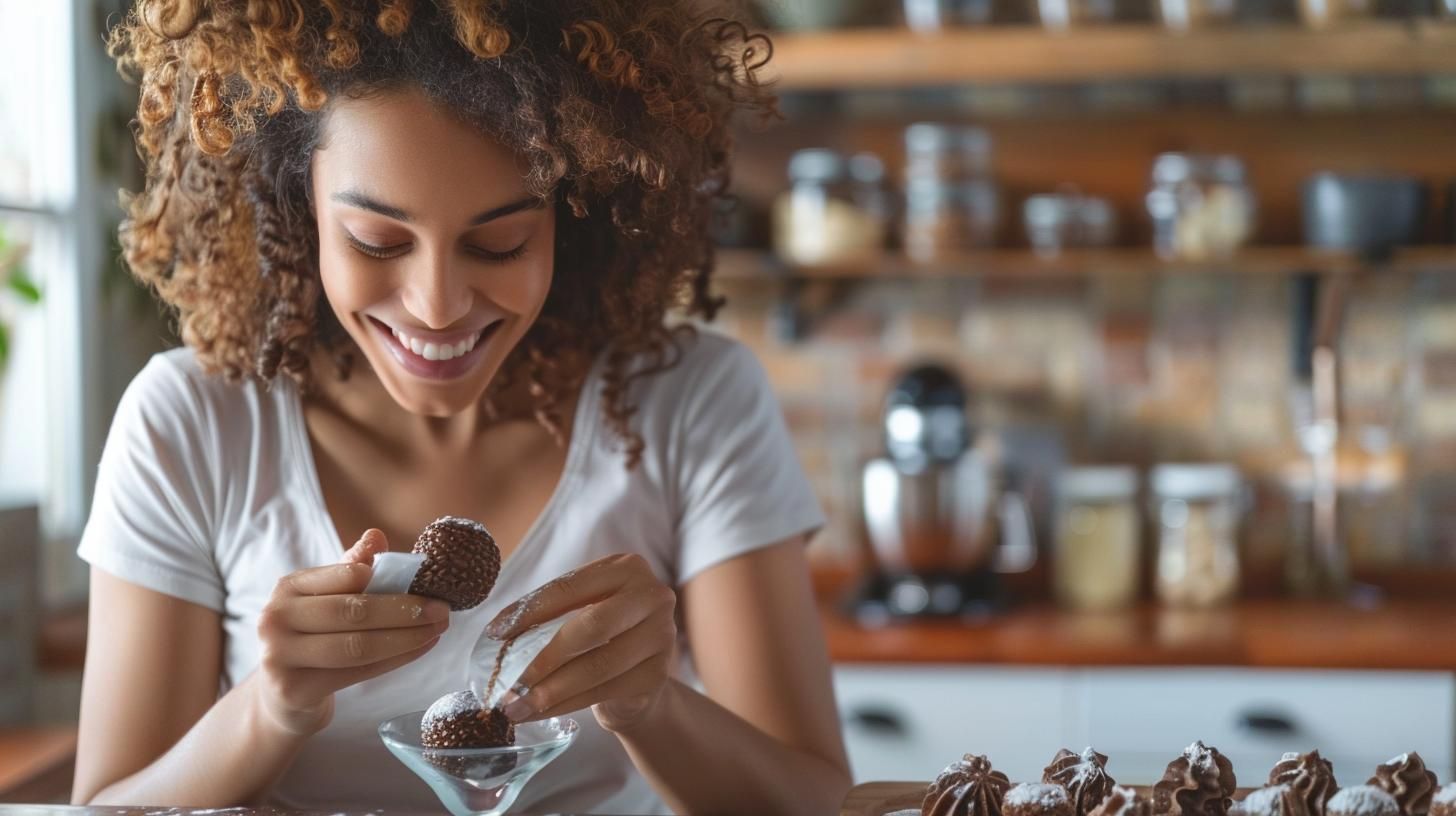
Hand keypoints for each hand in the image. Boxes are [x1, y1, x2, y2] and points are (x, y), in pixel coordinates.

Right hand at [253, 529, 450, 734]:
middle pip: (354, 611)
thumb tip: (376, 536)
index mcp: (288, 586)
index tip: (427, 582)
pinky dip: (395, 660)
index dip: (390, 579)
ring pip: (357, 646)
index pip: (347, 576)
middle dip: (406, 610)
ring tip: (437, 629)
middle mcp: (276, 618)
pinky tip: (420, 649)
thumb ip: (350, 568)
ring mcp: (279, 656)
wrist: (281, 695)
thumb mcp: (326, 597)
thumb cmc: (312, 637)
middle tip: (442, 610)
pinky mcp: (294, 690)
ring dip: (406, 638)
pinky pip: (357, 673)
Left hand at [484, 553, 677, 732]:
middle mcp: (652, 597)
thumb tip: (499, 632)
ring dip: (551, 690)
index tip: (495, 634)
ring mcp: (661, 637)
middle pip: (592, 626)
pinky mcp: (658, 675)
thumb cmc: (601, 636)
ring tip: (516, 706)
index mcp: (627, 568)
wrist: (639, 677)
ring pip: (597, 666)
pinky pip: (603, 692)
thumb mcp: (580, 611)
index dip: (529, 611)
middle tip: (510, 682)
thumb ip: (549, 613)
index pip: (570, 587)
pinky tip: (539, 713)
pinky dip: (565, 706)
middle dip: (545, 657)